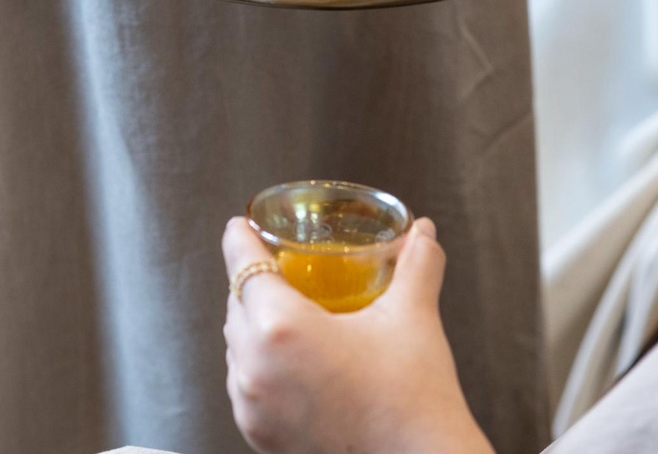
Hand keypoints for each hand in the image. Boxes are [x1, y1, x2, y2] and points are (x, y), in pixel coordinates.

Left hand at [222, 218, 492, 453]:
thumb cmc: (410, 398)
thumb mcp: (412, 316)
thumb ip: (416, 263)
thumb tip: (421, 231)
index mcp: (281, 328)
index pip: (243, 266)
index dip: (240, 239)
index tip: (241, 225)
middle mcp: (255, 368)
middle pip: (236, 304)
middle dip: (253, 279)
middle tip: (278, 264)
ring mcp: (252, 407)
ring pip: (237, 346)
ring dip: (253, 322)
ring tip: (286, 308)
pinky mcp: (259, 437)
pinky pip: (245, 383)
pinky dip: (258, 361)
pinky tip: (290, 358)